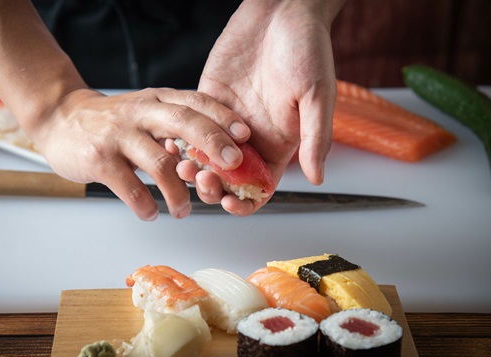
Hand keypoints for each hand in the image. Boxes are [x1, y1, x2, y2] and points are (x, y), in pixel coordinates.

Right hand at [33, 88, 249, 220]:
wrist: (59, 119)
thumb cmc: (112, 121)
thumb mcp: (145, 112)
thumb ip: (174, 127)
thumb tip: (215, 155)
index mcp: (156, 100)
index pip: (196, 102)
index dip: (223, 118)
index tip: (245, 136)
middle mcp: (140, 113)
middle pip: (184, 123)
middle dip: (213, 145)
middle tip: (231, 167)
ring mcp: (119, 135)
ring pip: (161, 164)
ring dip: (179, 193)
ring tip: (184, 210)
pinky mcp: (99, 158)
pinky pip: (131, 188)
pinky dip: (146, 206)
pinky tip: (151, 213)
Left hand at [183, 0, 343, 215]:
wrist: (282, 9)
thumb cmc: (308, 48)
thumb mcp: (318, 96)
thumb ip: (315, 138)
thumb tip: (317, 177)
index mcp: (280, 143)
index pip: (260, 186)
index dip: (246, 202)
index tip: (231, 202)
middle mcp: (252, 137)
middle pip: (228, 179)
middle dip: (213, 187)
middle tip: (203, 180)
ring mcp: (227, 121)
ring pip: (205, 158)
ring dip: (193, 168)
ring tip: (184, 165)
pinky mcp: (208, 100)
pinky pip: (190, 128)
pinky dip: (180, 139)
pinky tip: (172, 140)